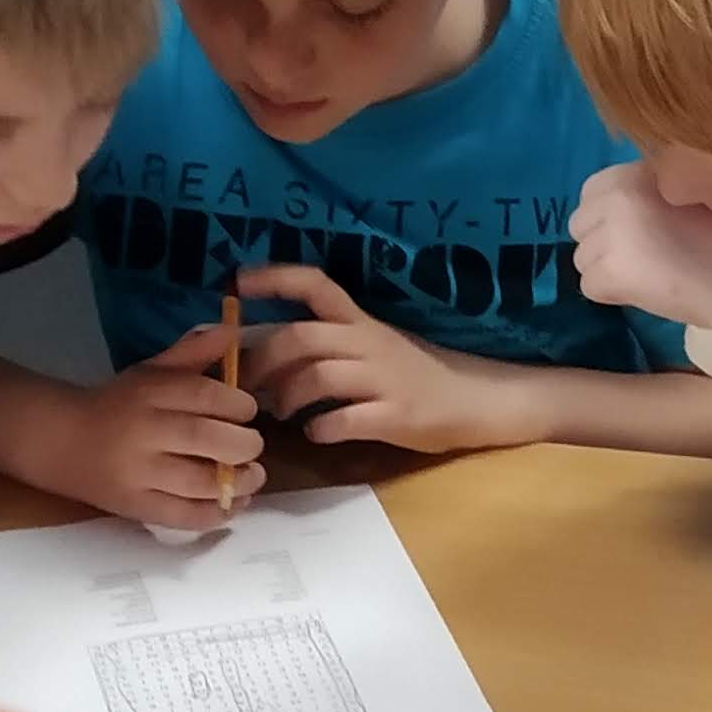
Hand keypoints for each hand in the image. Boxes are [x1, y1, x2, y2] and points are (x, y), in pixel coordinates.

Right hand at [47, 322, 266, 525]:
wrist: (62, 442)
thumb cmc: (117, 404)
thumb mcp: (151, 371)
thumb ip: (192, 353)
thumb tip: (232, 330)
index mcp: (148, 392)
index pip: (205, 395)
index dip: (238, 405)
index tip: (246, 411)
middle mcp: (143, 432)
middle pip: (206, 438)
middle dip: (244, 444)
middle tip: (251, 445)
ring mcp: (139, 474)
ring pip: (200, 482)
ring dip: (239, 482)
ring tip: (253, 475)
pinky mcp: (137, 507)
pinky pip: (185, 516)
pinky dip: (218, 513)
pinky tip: (234, 502)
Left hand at [232, 267, 533, 452]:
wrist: (475, 400)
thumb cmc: (414, 374)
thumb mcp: (372, 346)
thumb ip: (325, 345)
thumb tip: (263, 353)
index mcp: (360, 321)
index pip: (315, 285)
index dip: (275, 278)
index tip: (236, 282)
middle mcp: (369, 343)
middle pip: (301, 338)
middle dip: (262, 360)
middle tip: (243, 384)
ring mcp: (384, 379)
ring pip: (318, 376)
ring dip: (287, 396)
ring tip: (281, 413)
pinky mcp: (397, 415)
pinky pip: (346, 420)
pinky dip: (321, 429)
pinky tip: (317, 433)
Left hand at [569, 163, 711, 329]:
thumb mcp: (688, 194)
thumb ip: (650, 193)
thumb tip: (617, 214)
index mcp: (638, 169)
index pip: (592, 191)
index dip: (611, 217)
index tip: (641, 233)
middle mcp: (618, 193)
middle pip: (580, 225)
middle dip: (603, 243)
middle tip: (643, 258)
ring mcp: (610, 231)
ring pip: (583, 258)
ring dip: (608, 270)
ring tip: (650, 276)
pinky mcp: (608, 269)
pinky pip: (590, 286)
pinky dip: (613, 295)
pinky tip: (646, 293)